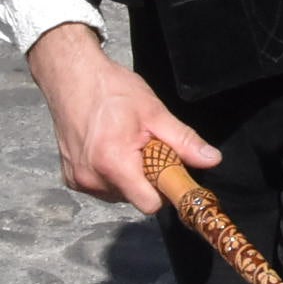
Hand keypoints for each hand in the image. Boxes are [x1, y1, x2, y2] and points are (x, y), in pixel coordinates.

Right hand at [25, 23, 218, 213]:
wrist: (72, 78)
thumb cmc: (113, 91)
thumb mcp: (154, 113)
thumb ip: (183, 140)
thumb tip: (212, 160)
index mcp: (113, 164)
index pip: (149, 204)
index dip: (166, 189)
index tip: (172, 169)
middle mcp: (92, 180)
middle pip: (135, 198)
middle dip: (147, 178)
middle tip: (146, 146)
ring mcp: (77, 181)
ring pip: (119, 194)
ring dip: (129, 176)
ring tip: (125, 144)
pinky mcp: (70, 179)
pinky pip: (102, 187)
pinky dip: (111, 174)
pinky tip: (109, 148)